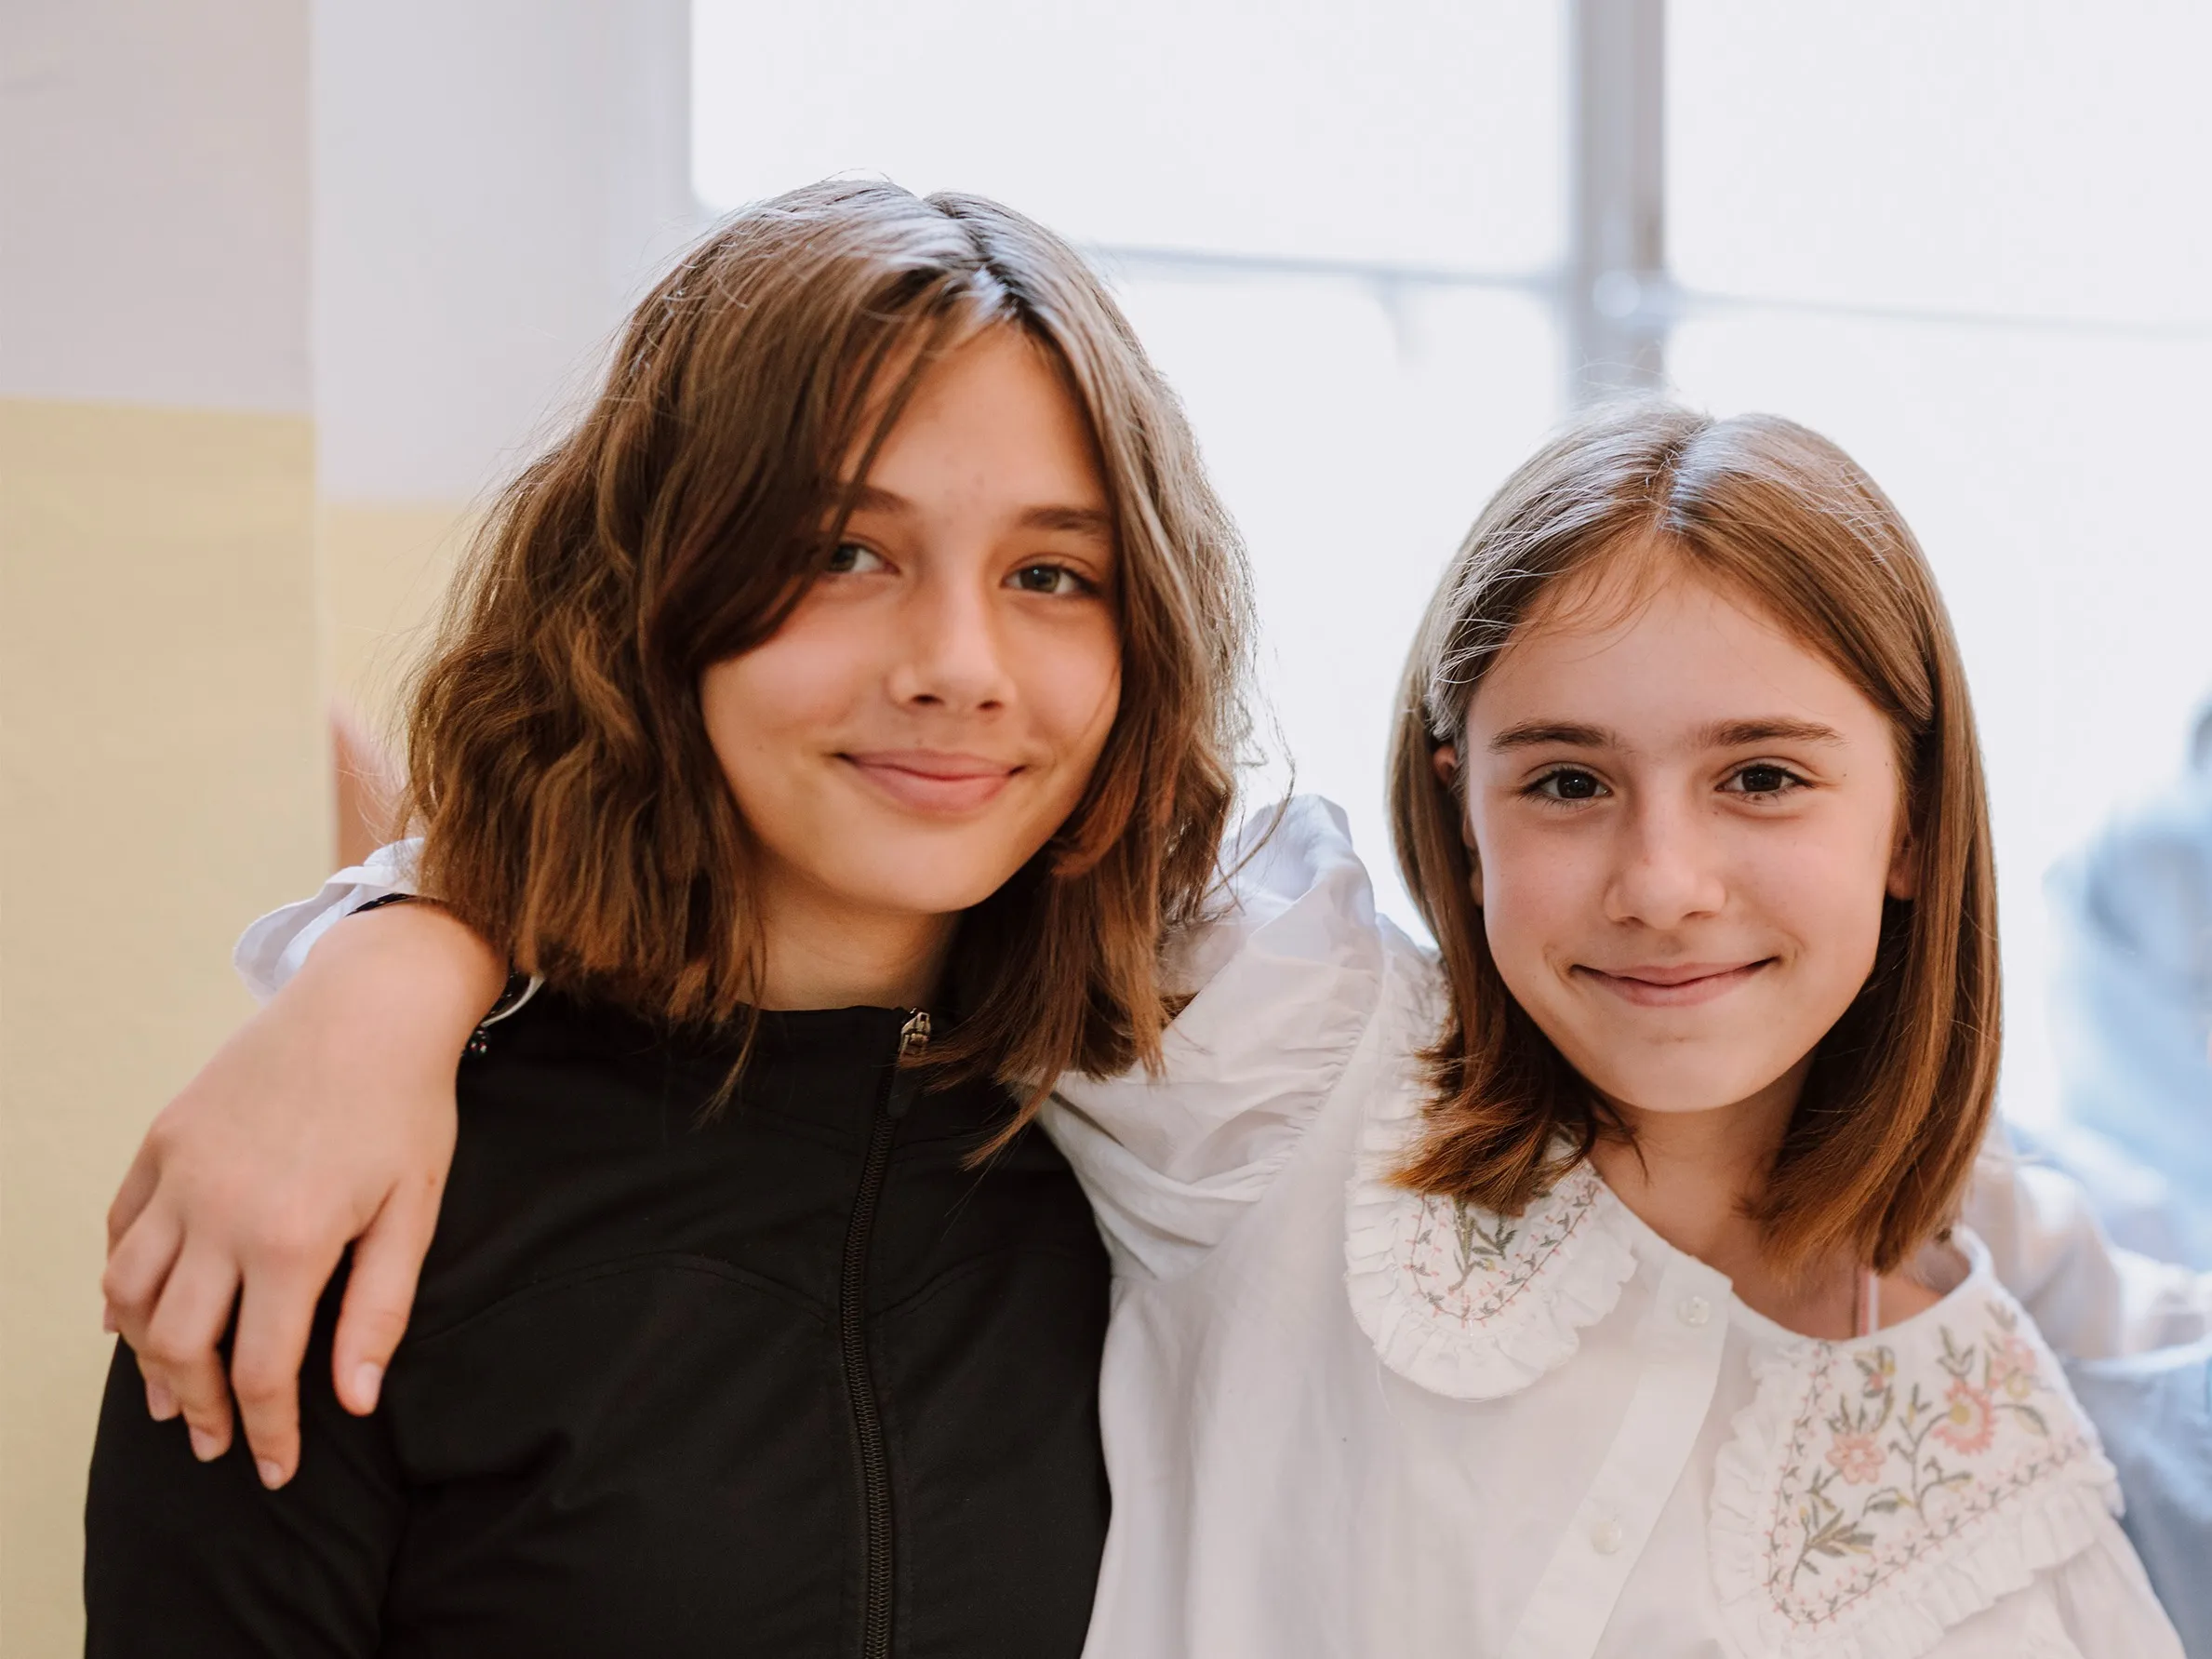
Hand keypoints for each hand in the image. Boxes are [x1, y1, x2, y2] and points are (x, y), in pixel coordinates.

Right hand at [102, 902, 501, 1487]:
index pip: (258, 1371)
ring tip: (169, 1393)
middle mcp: (217, 1214)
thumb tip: (351, 1400)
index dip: (267, 1432)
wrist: (370, 1004)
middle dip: (195, 1407)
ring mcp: (180, 1175)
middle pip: (179, 1345)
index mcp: (289, 1240)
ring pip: (130, 1293)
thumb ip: (377, 1311)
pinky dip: (120, 1281)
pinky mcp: (162, 1140)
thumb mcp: (413, 1211)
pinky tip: (136, 1312)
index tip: (275, 1468)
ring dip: (144, 1354)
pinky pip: (120, 1229)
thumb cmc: (405, 1107)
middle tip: (214, 1443)